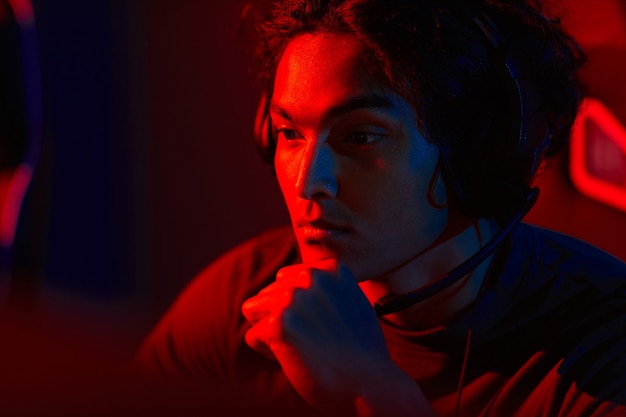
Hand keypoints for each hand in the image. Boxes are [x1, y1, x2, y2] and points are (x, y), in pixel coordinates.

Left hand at [241, 259, 435, 416]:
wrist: (371, 385)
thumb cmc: (361, 351)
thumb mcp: (351, 302)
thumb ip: (325, 286)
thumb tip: (290, 277)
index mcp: (327, 268)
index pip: (284, 280)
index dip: (296, 308)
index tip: (320, 325)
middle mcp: (309, 277)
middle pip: (266, 295)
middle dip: (280, 318)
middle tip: (312, 340)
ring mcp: (293, 298)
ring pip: (255, 312)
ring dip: (273, 333)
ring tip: (304, 346)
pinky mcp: (279, 323)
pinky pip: (253, 338)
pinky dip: (269, 353)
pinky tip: (297, 359)